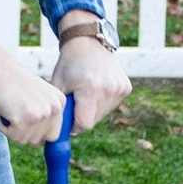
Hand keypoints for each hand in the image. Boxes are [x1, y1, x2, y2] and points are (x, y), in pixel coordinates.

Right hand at [0, 39, 65, 145]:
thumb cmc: (10, 82)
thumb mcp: (36, 96)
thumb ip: (43, 114)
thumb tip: (41, 140)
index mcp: (59, 102)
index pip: (53, 135)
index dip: (36, 132)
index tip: (25, 122)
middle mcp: (54, 108)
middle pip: (38, 140)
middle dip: (23, 130)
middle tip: (15, 110)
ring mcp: (41, 114)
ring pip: (24, 140)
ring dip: (12, 128)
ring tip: (9, 107)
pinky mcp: (26, 119)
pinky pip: (12, 136)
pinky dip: (3, 126)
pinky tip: (3, 109)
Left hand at [51, 12, 130, 132]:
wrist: (87, 42)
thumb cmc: (68, 65)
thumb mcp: (58, 87)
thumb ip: (58, 113)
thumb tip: (56, 141)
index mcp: (90, 89)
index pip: (84, 125)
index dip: (74, 122)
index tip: (70, 112)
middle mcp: (108, 89)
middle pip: (94, 121)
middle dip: (84, 115)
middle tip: (78, 98)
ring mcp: (119, 88)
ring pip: (103, 114)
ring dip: (93, 109)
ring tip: (87, 90)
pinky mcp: (126, 87)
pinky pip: (111, 105)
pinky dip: (103, 101)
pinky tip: (98, 86)